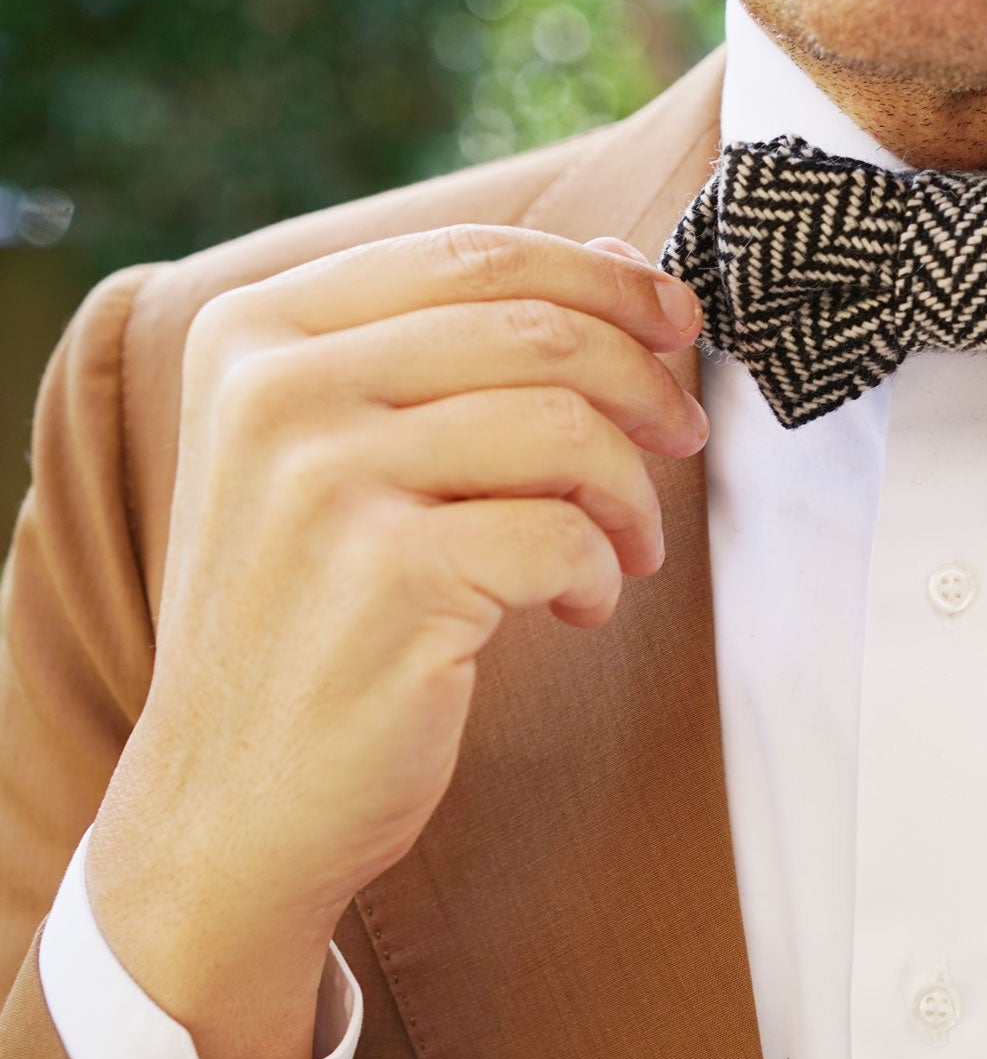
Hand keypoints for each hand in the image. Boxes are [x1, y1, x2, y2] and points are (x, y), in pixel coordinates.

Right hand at [86, 226, 705, 1058]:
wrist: (231, 802)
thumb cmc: (311, 620)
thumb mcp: (332, 458)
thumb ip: (444, 355)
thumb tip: (617, 272)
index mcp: (257, 335)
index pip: (472, 256)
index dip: (603, 278)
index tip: (675, 319)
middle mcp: (277, 391)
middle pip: (536, 329)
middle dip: (643, 381)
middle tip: (682, 435)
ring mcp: (323, 482)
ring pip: (563, 428)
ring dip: (630, 492)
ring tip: (628, 547)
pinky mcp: (386, 578)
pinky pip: (562, 536)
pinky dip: (599, 573)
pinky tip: (578, 607)